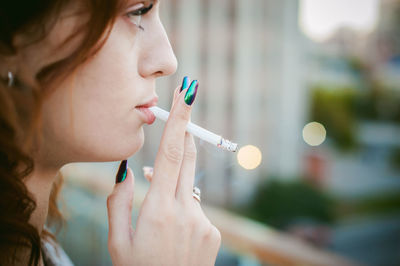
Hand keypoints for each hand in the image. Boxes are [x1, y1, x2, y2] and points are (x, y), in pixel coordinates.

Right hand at [106, 83, 220, 265]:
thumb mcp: (117, 242)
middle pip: (187, 158)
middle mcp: (186, 211)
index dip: (180, 120)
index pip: (172, 153)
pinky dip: (183, 208)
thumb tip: (129, 169)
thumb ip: (119, 202)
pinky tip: (173, 232)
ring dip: (173, 187)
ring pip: (188, 187)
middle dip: (184, 133)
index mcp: (159, 210)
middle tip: (181, 115)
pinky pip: (196, 207)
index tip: (188, 93)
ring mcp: (204, 222)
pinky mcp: (213, 231)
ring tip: (158, 215)